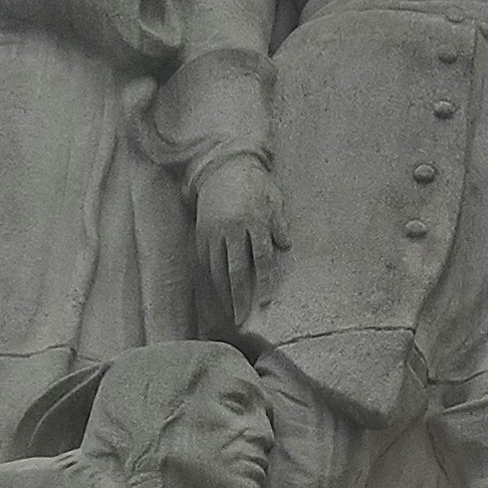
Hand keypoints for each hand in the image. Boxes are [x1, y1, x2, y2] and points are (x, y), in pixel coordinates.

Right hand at [195, 154, 284, 327]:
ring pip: (217, 269)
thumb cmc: (254, 184)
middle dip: (239, 298)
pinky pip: (205, 260)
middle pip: (236, 270)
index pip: (261, 258)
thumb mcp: (274, 199)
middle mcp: (232, 228)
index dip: (264, 281)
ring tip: (228, 312)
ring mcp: (214, 231)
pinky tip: (216, 292)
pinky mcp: (201, 232)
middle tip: (240, 320)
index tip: (265, 301)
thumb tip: (286, 245)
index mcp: (253, 220)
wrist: (223, 167)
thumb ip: (279, 224)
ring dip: (223, 293)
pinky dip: (210, 278)